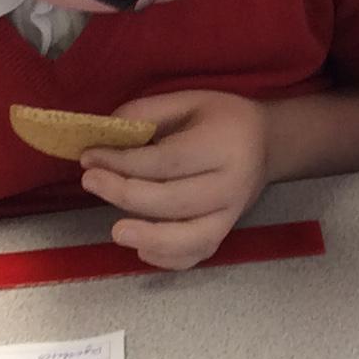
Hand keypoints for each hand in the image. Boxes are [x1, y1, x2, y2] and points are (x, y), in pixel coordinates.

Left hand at [77, 90, 271, 270]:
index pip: (167, 161)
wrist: (268, 144)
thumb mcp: (187, 100)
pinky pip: (198, 254)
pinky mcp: (225, 232)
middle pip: (175, 201)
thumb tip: (106, 137)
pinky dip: (169, 258)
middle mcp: (231, 185)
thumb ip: (146, 114)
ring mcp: (231, 215)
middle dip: (126, 194)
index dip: (124, 162)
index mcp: (222, 146)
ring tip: (117, 232)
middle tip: (91, 182)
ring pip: (192, 238)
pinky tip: (142, 248)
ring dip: (151, 237)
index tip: (90, 157)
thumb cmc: (221, 119)